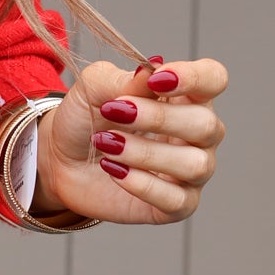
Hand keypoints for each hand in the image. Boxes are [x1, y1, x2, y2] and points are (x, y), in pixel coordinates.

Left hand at [31, 56, 226, 224]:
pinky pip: (176, 200)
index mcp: (186, 96)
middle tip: (114, 112)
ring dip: (145, 152)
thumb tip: (150, 69)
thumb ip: (123, 79)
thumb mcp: (94, 88)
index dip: (193, 77)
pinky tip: (114, 170)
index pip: (213, 79)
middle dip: (158, 118)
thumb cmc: (87, 119)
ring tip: (106, 144)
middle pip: (206, 125)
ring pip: (194, 164)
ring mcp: (191, 172)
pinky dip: (143, 184)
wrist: (61, 161)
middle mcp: (198, 134)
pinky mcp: (176, 205)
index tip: (157, 79)